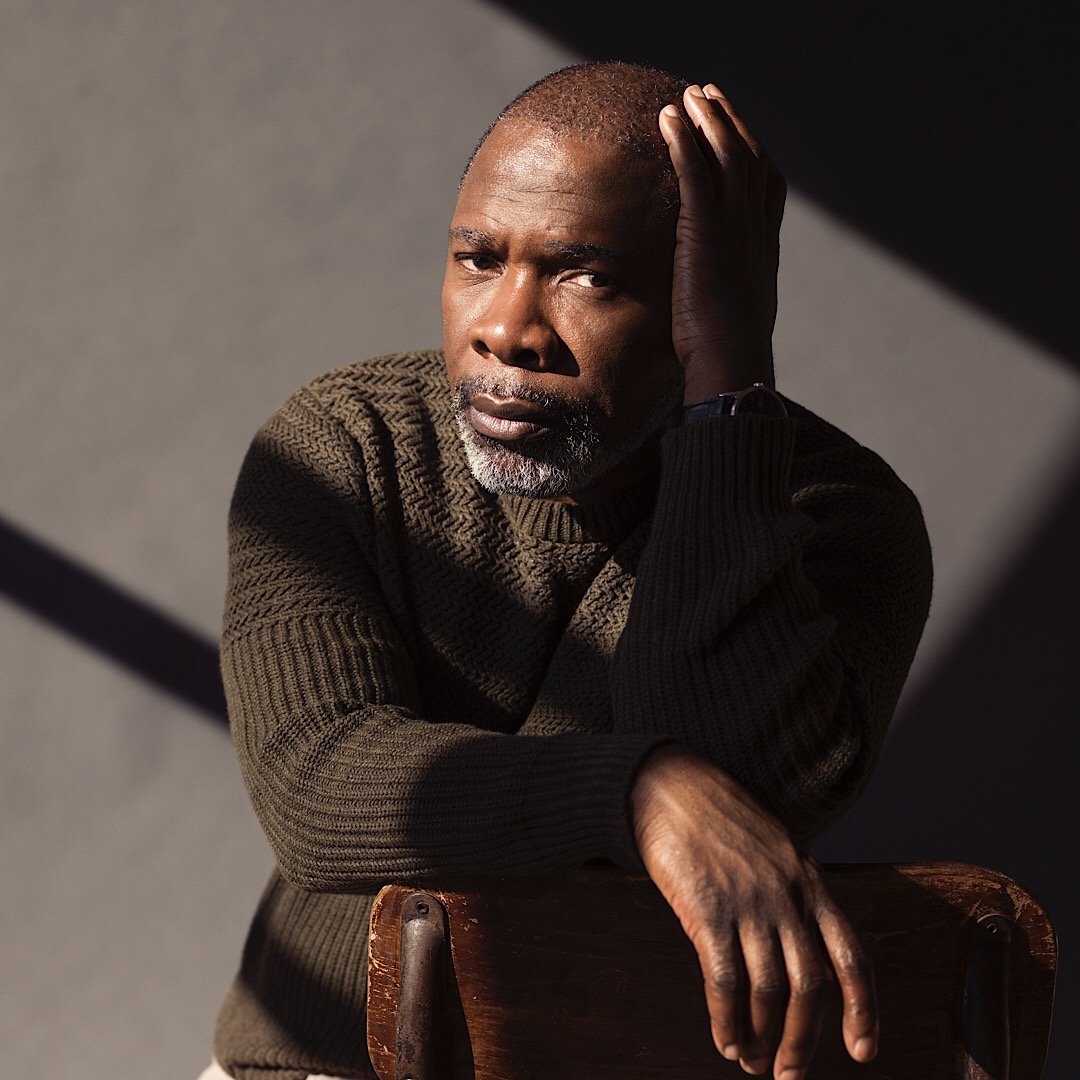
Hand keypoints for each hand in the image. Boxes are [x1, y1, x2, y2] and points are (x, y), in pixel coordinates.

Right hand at [630, 745, 877, 1078]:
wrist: (671, 784)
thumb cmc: (720, 817)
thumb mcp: (776, 849)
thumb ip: (797, 897)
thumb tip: (812, 960)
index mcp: (810, 882)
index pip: (851, 956)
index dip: (863, 1009)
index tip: (864, 1051)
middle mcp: (786, 896)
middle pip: (810, 986)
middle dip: (803, 1041)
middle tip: (787, 1073)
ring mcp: (747, 902)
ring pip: (768, 990)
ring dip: (762, 1037)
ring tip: (751, 1062)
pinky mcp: (706, 908)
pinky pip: (723, 979)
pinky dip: (726, 1019)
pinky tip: (724, 1038)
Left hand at [659, 84, 786, 403]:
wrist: (733, 365)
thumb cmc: (729, 358)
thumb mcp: (734, 320)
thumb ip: (727, 301)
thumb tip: (715, 313)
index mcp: (765, 249)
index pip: (768, 186)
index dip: (754, 153)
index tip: (737, 133)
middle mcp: (756, 230)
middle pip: (750, 158)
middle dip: (730, 122)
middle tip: (709, 96)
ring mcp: (735, 229)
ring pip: (726, 156)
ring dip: (707, 120)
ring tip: (689, 95)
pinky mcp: (706, 233)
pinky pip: (695, 173)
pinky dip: (683, 140)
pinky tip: (669, 118)